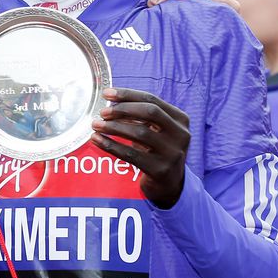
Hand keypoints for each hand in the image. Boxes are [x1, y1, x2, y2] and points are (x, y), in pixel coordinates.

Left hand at [91, 87, 189, 207]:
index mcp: (180, 120)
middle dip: (122, 110)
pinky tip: (97, 140)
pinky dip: (111, 145)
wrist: (169, 184)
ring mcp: (172, 153)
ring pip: (139, 133)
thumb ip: (141, 116)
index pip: (152, 100)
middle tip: (102, 112)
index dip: (128, 95)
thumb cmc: (156, 150)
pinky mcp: (160, 169)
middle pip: (150, 113)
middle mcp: (181, 135)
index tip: (107, 93)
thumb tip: (110, 102)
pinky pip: (130, 154)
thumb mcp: (157, 130)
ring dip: (113, 127)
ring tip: (96, 125)